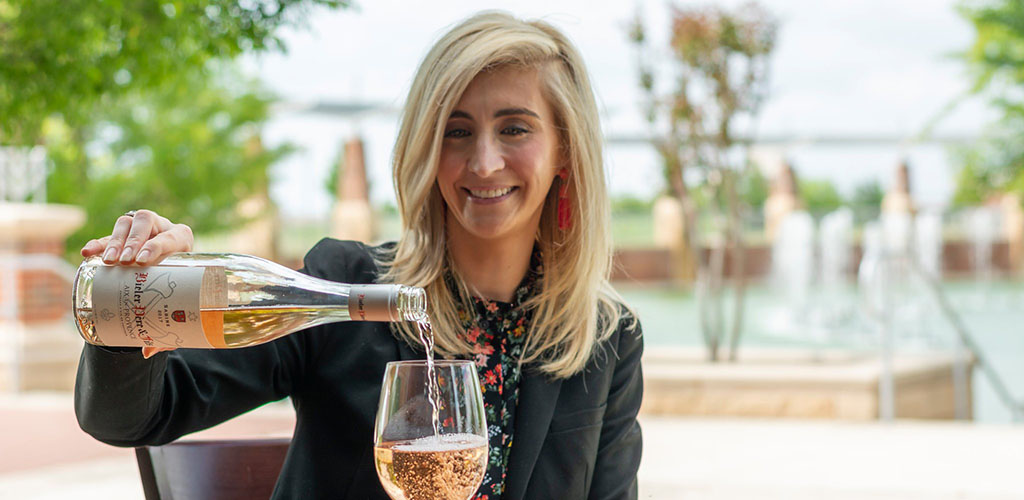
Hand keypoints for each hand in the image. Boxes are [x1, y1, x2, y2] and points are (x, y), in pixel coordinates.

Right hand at [80, 209, 193, 357]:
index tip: (143, 260)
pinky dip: (98, 243)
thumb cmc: (180, 289)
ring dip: (115, 240)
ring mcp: (142, 229)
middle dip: (133, 240)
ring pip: (126, 223)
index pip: (171, 237)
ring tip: (109, 260)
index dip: (156, 245)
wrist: (174, 270)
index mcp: (183, 241)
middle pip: (146, 223)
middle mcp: (163, 229)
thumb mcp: (179, 301)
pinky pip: (109, 234)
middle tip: (125, 260)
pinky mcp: (124, 236)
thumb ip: (169, 326)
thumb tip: (147, 351)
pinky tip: (87, 253)